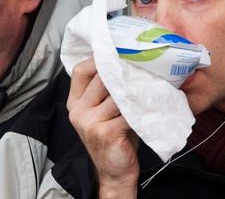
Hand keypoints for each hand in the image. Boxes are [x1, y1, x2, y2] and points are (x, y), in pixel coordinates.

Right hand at [67, 58, 138, 198]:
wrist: (115, 171)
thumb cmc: (114, 137)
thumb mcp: (104, 111)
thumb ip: (108, 90)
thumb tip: (127, 63)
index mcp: (75, 102)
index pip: (80, 71)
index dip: (98, 60)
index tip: (117, 54)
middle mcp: (78, 111)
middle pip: (99, 79)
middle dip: (121, 72)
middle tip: (140, 63)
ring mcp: (90, 122)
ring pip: (115, 94)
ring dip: (134, 89)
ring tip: (149, 82)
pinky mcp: (105, 132)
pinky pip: (126, 111)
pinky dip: (140, 106)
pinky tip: (149, 103)